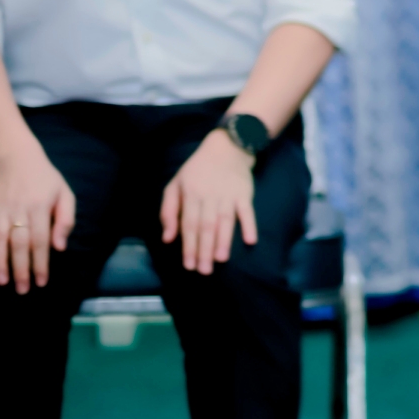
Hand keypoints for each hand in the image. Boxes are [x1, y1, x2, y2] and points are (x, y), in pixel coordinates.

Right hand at [0, 140, 75, 293]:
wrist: (17, 158)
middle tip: (22, 289)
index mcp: (40, 207)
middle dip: (21, 268)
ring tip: (2, 281)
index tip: (42, 282)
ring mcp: (0, 209)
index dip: (41, 262)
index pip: (40, 240)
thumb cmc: (45, 179)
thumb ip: (65, 219)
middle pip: (19, 243)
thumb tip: (60, 246)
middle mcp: (19, 209)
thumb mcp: (64, 194)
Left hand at [161, 130, 257, 274]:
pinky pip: (247, 211)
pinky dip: (249, 225)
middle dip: (204, 250)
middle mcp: (209, 195)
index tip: (188, 265)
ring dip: (223, 241)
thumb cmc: (197, 169)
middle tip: (204, 270)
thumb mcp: (176, 184)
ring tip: (220, 259)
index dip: (188, 246)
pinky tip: (250, 240)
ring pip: (225, 221)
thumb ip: (168, 211)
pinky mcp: (245, 193)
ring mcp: (229, 194)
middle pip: (206, 226)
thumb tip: (168, 238)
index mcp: (191, 194)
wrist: (226, 147)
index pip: (189, 224)